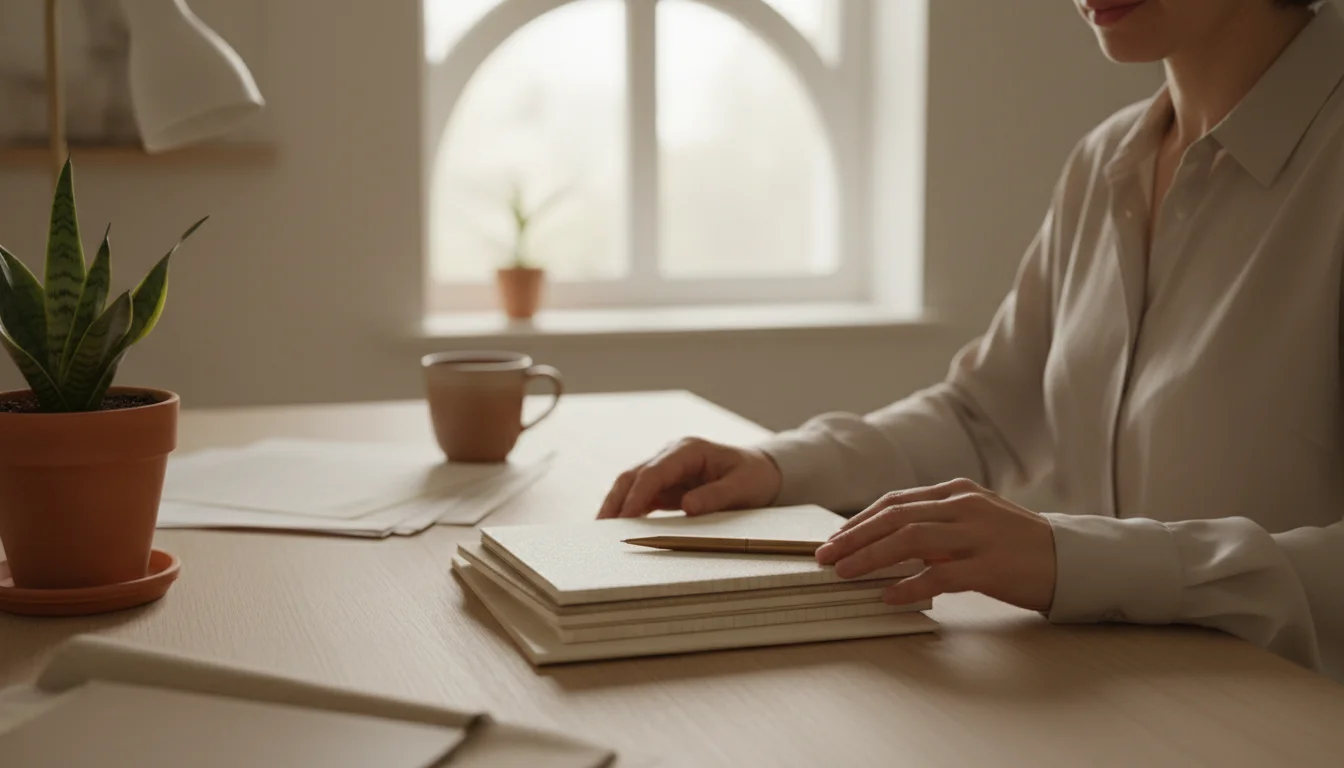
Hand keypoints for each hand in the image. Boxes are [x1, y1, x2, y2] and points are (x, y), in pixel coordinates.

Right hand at [597, 437, 782, 518]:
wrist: (761, 473)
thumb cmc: (753, 477)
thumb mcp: (742, 487)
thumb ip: (716, 496)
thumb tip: (688, 506)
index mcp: (689, 450)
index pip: (654, 471)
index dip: (637, 495)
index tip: (624, 518)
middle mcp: (672, 455)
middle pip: (633, 475)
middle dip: (615, 501)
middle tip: (601, 529)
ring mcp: (667, 469)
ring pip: (632, 486)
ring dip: (617, 507)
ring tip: (602, 533)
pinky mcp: (666, 485)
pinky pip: (642, 498)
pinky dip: (629, 512)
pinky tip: (619, 530)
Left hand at [813, 478, 1056, 611]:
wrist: (1072, 559)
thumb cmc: (1018, 544)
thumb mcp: (975, 522)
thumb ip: (936, 526)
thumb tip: (888, 544)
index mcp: (957, 492)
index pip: (895, 501)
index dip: (860, 521)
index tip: (835, 539)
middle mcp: (964, 506)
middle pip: (895, 517)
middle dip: (854, 538)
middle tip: (825, 557)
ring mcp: (978, 534)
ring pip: (910, 539)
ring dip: (871, 557)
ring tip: (845, 574)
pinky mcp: (990, 566)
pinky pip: (940, 574)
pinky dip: (909, 585)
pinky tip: (888, 596)